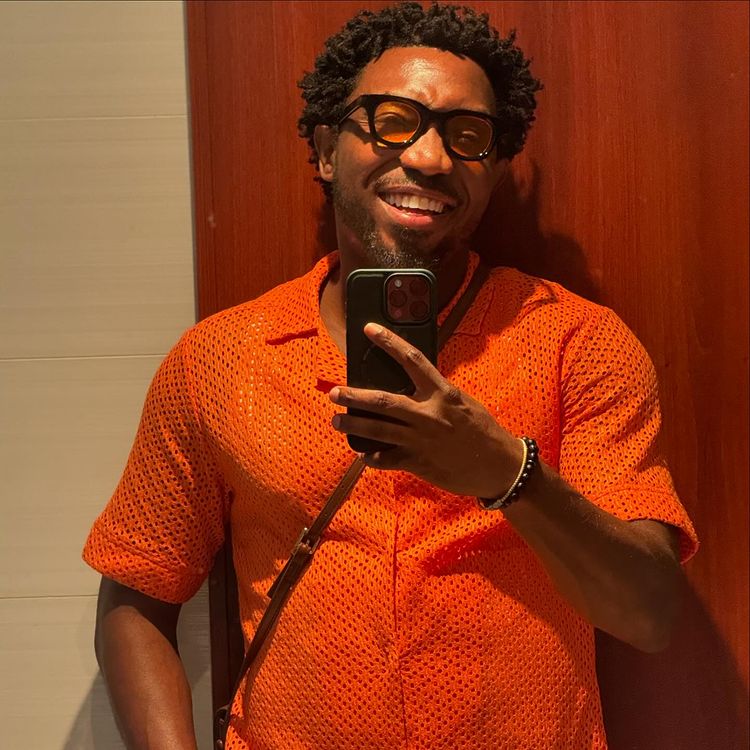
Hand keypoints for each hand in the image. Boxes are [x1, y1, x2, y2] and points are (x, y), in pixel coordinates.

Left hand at [329, 323, 524, 497]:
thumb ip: (436, 394)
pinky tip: (362, 455)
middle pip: (383, 400)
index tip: (369, 329)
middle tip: (333, 392)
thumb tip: (410, 385)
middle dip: (354, 395)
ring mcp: (421, 440)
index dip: (389, 342)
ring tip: (336, 420)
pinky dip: (371, 457)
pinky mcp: (419, 463)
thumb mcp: (462, 403)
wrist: (500, 466)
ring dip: (354, 424)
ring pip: (378, 430)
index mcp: (442, 393)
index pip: (412, 359)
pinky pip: (387, 459)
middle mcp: (429, 414)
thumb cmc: (483, 430)